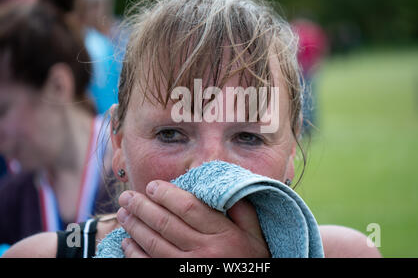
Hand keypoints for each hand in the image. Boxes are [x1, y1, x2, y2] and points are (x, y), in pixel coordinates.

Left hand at [116, 181, 269, 257]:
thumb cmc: (252, 260)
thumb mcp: (255, 234)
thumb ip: (241, 209)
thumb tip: (221, 186)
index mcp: (223, 235)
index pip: (188, 207)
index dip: (166, 194)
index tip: (152, 186)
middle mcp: (204, 252)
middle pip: (165, 223)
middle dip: (142, 207)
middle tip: (127, 196)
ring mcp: (189, 269)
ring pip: (154, 244)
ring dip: (134, 227)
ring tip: (123, 214)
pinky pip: (151, 266)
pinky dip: (135, 254)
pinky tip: (127, 242)